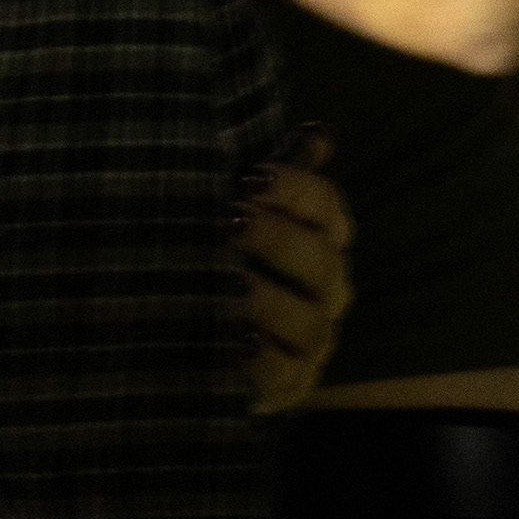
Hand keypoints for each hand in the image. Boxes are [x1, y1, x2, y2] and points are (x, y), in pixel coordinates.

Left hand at [240, 147, 350, 417]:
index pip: (327, 208)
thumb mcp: (229, 221)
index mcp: (320, 240)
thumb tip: (315, 134)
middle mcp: (326, 288)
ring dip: (266, 297)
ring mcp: (313, 339)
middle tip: (228, 222)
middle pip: (321, 260)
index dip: (295, 190)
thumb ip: (260, 183)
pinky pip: (286, 370)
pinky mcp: (290, 384)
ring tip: (225, 280)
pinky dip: (263, 355)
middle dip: (276, 237)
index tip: (248, 178)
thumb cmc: (216, 266)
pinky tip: (235, 336)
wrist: (191, 349)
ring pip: (308, 317)